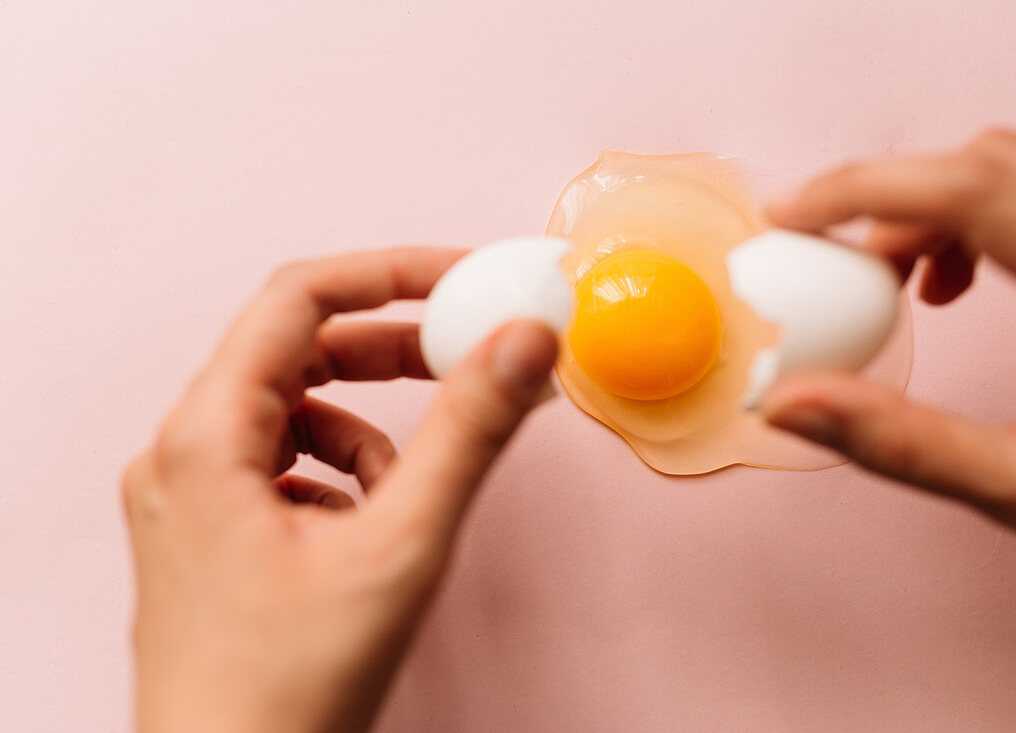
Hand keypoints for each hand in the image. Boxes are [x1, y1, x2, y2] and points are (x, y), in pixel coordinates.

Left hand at [122, 249, 557, 731]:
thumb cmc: (286, 690)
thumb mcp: (399, 546)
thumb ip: (467, 433)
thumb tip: (521, 343)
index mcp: (206, 437)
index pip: (299, 299)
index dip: (390, 274)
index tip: (462, 278)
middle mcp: (183, 454)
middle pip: (297, 351)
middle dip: (391, 351)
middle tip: (466, 356)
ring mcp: (192, 495)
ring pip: (296, 413)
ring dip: (369, 432)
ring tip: (408, 493)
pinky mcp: (213, 531)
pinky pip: (286, 467)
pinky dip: (343, 478)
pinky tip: (369, 531)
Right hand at [763, 110, 1015, 566]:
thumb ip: (908, 445)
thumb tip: (791, 404)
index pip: (978, 186)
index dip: (868, 186)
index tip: (795, 216)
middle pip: (999, 161)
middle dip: (899, 202)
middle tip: (852, 273)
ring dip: (951, 198)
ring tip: (918, 279)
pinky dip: (1002, 199)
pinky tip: (983, 269)